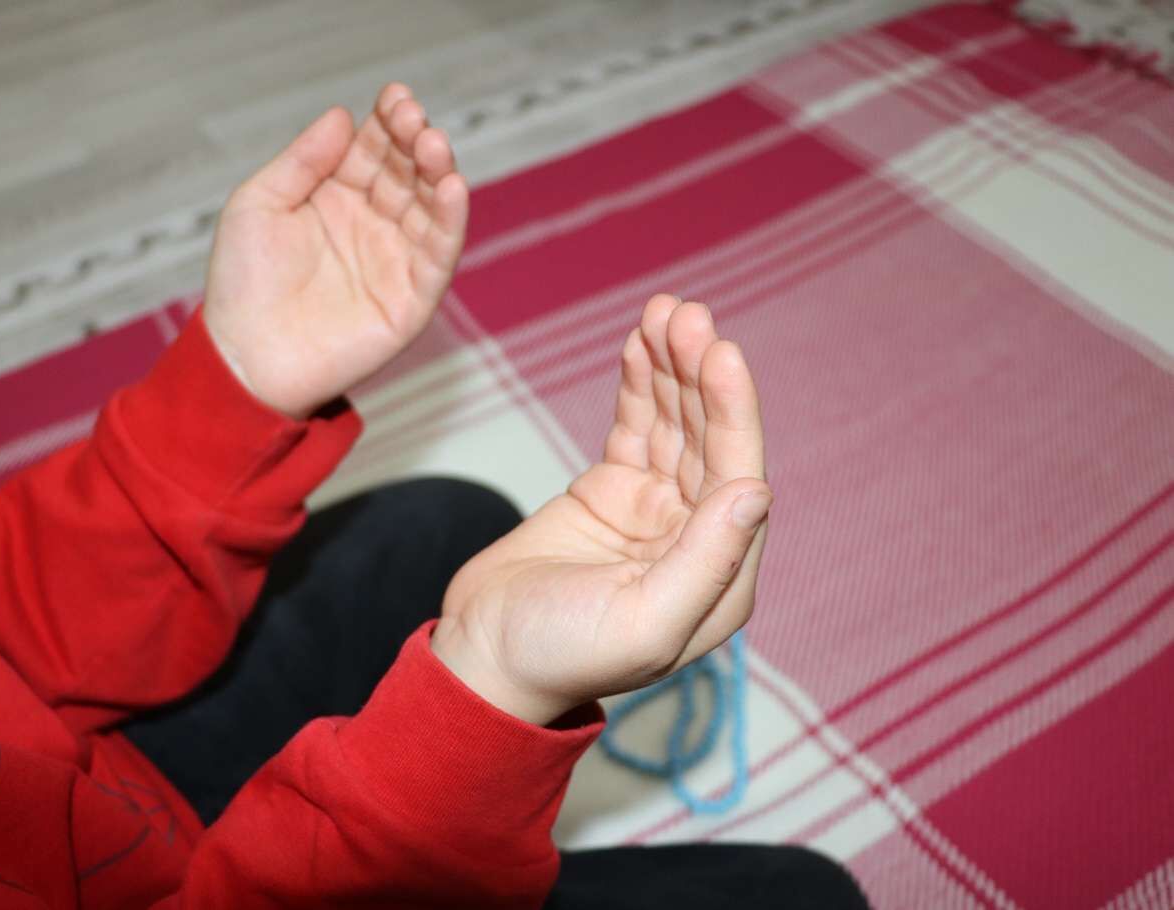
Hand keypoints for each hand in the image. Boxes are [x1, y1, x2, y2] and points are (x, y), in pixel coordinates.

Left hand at [203, 84, 467, 418]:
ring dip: (438, 173)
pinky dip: (451, 222)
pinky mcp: (411, 300)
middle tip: (414, 119)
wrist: (245, 358)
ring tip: (433, 144)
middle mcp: (372, 226)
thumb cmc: (242, 286)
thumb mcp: (258, 204)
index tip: (394, 98)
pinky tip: (453, 187)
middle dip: (415, 142)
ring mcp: (394, 262)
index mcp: (336, 200)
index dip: (388, 123)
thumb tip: (344, 116)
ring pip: (430, 208)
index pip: (374, 151)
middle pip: (407, 173)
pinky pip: (439, 256)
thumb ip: (302, 161)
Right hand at [431, 295, 770, 724]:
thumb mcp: (642, 621)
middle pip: (708, 440)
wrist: (483, 655)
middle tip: (687, 314)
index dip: (731, 412)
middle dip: (699, 374)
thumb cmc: (559, 655)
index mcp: (720, 578)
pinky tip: (642, 343)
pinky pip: (636, 427)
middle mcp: (697, 539)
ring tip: (666, 310)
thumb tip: (758, 489)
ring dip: (673, 367)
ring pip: (675, 425)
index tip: (720, 353)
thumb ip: (705, 561)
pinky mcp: (613, 491)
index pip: (736, 476)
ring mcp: (655, 511)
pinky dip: (641, 385)